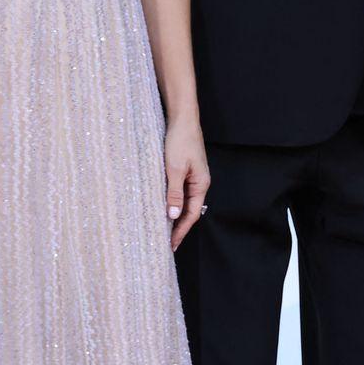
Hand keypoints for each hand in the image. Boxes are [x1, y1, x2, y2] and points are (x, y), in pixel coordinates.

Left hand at [164, 119, 209, 249]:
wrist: (182, 119)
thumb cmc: (181, 141)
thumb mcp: (175, 169)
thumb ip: (174, 193)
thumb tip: (174, 215)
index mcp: (201, 184)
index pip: (192, 215)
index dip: (181, 231)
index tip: (171, 245)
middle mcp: (199, 182)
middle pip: (189, 211)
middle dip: (178, 227)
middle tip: (166, 243)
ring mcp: (192, 176)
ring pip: (183, 201)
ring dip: (174, 215)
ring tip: (162, 229)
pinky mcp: (185, 170)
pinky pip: (179, 191)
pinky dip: (171, 201)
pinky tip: (162, 206)